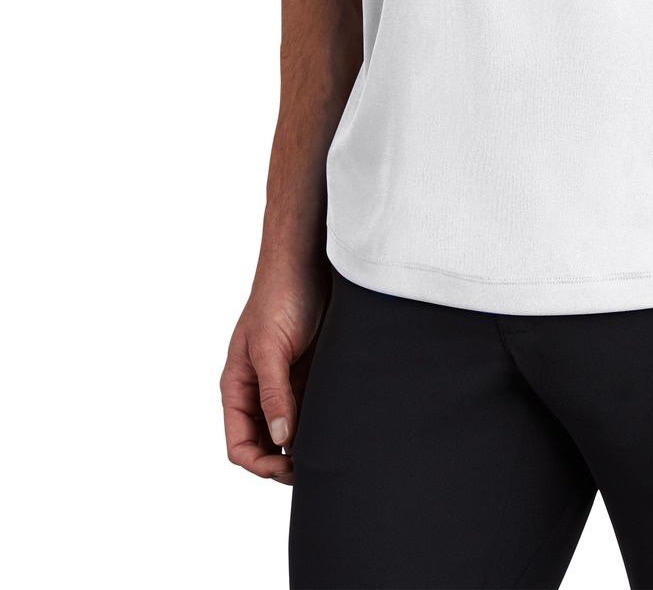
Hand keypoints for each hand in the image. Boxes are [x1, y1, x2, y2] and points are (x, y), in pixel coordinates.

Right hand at [220, 255, 330, 484]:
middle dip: (282, 464)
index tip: (287, 468)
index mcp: (238, 387)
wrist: (307, 262)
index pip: (239, 445)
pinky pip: (311, 411)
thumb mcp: (271, 347)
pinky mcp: (309, 374)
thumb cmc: (280, 297)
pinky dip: (320, 425)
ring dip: (304, 446)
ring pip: (289, 433)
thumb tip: (280, 441)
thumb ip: (274, 393)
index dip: (259, 464)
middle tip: (312, 468)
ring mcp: (285, 384)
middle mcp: (259, 391)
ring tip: (326, 453)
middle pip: (264, 446)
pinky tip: (336, 430)